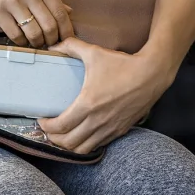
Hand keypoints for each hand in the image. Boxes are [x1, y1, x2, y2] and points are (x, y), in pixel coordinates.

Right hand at [0, 0, 74, 47]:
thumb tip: (68, 10)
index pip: (60, 13)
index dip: (66, 30)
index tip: (66, 38)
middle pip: (49, 26)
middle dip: (53, 40)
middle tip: (51, 44)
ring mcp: (12, 2)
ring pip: (33, 33)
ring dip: (37, 42)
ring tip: (36, 43)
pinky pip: (14, 33)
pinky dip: (21, 41)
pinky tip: (22, 40)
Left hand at [36, 37, 169, 153]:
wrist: (152, 74)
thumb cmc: (123, 64)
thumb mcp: (94, 52)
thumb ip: (71, 46)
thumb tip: (53, 46)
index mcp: (88, 104)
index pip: (61, 126)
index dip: (47, 127)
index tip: (41, 120)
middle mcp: (98, 121)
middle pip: (68, 143)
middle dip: (54, 139)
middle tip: (48, 129)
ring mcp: (110, 128)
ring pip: (83, 149)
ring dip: (69, 146)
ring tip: (62, 135)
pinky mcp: (121, 130)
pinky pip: (99, 145)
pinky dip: (86, 144)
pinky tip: (82, 134)